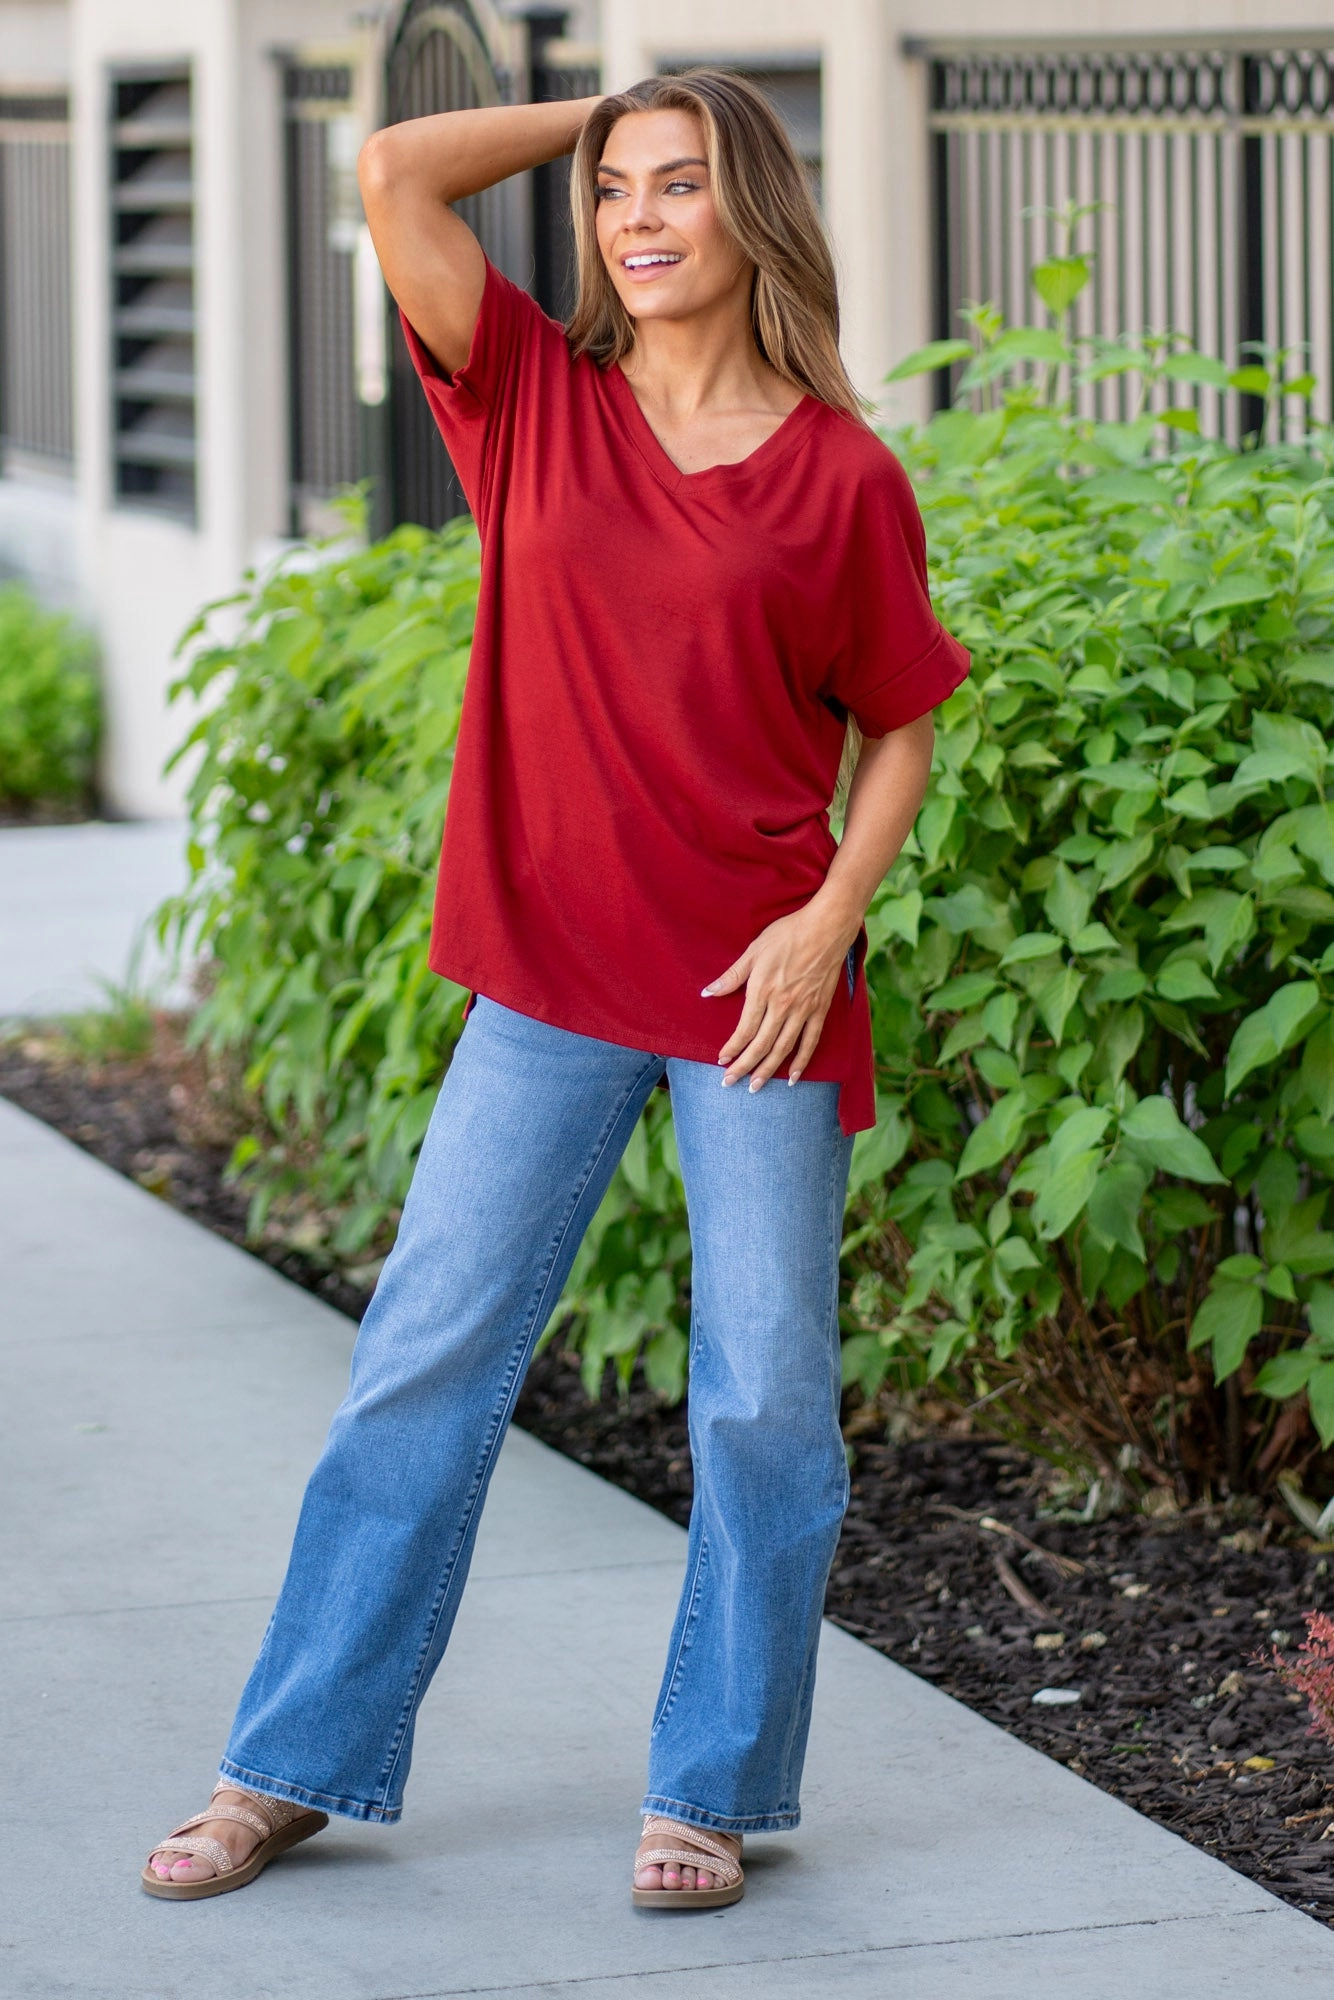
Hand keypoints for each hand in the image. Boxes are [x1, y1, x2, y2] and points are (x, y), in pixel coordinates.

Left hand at [703, 899, 856, 1090]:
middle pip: (761, 1044)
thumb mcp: (754, 951)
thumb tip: (708, 993)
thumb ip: (732, 976)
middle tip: (731, 1084)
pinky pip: (810, 1041)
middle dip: (744, 1066)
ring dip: (768, 1070)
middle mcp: (783, 1005)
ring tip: (756, 1087)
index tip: (722, 1061)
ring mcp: (803, 1009)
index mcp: (763, 990)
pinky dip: (801, 1061)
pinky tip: (792, 1077)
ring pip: (783, 1048)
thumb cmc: (788, 934)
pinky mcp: (820, 1009)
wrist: (827, 927)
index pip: (744, 1029)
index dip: (733, 1048)